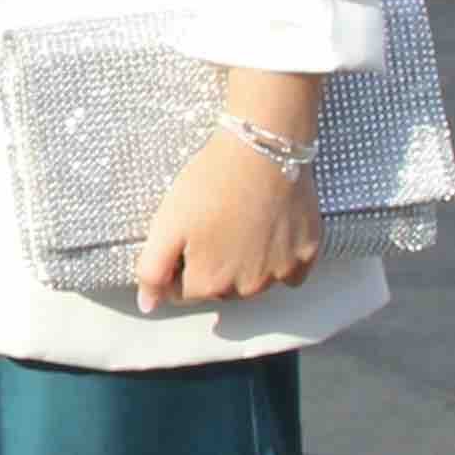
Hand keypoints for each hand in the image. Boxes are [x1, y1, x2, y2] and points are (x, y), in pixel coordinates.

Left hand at [134, 127, 322, 313]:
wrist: (261, 149)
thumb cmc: (210, 183)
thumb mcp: (166, 224)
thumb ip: (153, 271)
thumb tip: (148, 305)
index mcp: (210, 283)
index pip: (183, 291)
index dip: (178, 263)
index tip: (185, 233)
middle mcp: (248, 289)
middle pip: (220, 288)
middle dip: (211, 264)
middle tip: (212, 223)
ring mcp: (281, 273)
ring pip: (254, 280)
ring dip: (244, 262)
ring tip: (240, 221)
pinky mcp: (307, 255)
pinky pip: (291, 272)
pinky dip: (279, 258)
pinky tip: (269, 230)